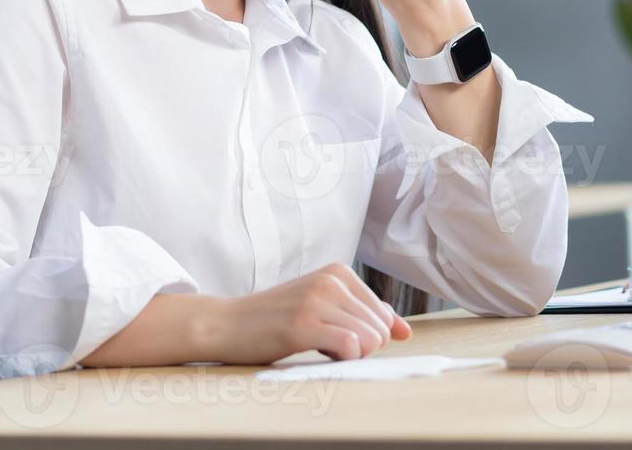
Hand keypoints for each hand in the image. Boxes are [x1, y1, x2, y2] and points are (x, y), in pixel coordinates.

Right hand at [206, 263, 412, 363]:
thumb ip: (364, 314)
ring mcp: (316, 300)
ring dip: (351, 355)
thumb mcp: (323, 306)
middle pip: (380, 328)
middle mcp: (331, 281)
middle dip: (361, 346)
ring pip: (369, 339)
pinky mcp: (303, 324)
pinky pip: (351, 347)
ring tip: (320, 347)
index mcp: (339, 272)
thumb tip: (404, 332)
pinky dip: (345, 358)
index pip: (383, 314)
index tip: (337, 335)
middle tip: (326, 343)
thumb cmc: (277, 318)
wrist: (227, 323)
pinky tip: (322, 354)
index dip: (367, 335)